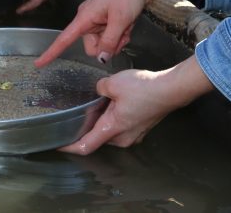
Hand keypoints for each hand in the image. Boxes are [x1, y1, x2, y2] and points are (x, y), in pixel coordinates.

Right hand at [36, 0, 202, 66]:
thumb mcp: (120, 19)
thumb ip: (110, 40)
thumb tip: (100, 59)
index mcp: (85, 16)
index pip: (64, 38)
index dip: (52, 52)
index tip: (39, 64)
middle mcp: (88, 20)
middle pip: (92, 47)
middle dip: (108, 46)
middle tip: (123, 34)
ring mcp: (98, 21)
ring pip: (104, 44)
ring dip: (117, 41)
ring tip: (127, 27)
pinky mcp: (108, 21)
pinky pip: (111, 38)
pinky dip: (121, 36)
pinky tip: (128, 25)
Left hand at [59, 58, 213, 154]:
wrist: (171, 89)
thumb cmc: (144, 89)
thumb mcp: (113, 83)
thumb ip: (99, 88)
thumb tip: (100, 90)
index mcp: (112, 129)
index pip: (85, 145)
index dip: (70, 147)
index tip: (58, 145)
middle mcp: (123, 137)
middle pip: (98, 136)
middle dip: (88, 125)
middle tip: (80, 109)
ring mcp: (134, 134)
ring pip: (111, 130)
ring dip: (103, 119)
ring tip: (100, 101)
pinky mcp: (141, 127)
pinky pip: (122, 126)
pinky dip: (115, 116)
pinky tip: (116, 101)